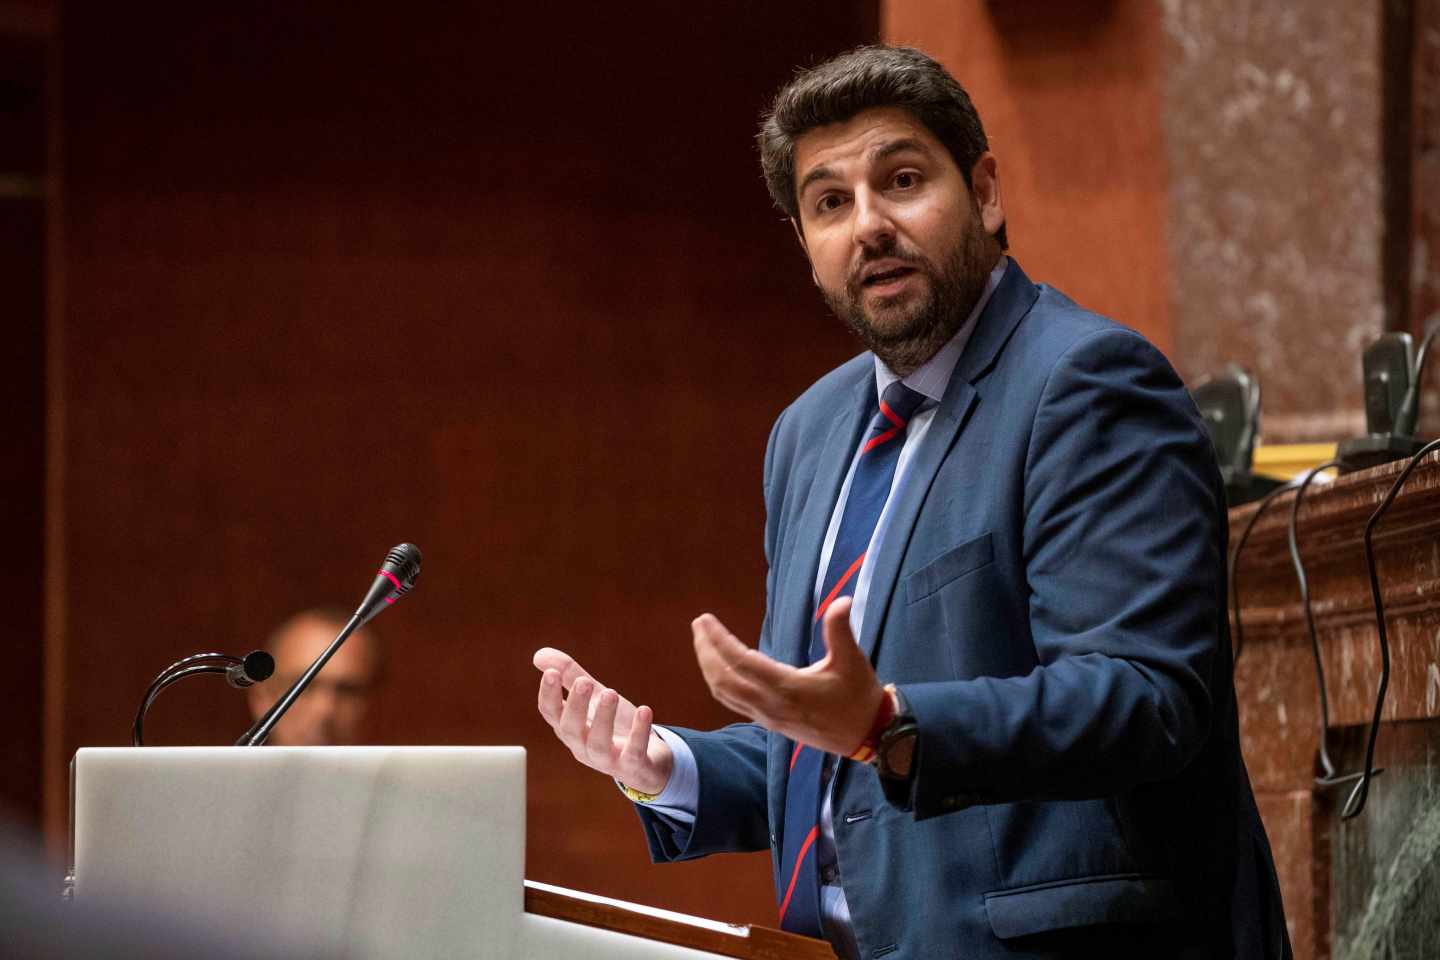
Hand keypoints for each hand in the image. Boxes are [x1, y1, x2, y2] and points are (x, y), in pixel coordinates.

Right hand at [533, 648, 673, 795]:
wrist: (647, 759)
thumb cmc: (614, 725)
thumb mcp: (594, 696)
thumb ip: (570, 676)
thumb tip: (539, 655)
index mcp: (570, 727)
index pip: (550, 713)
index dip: (548, 695)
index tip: (551, 673)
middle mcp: (583, 745)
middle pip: (570, 729)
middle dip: (575, 705)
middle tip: (583, 682)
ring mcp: (607, 759)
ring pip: (598, 744)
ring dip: (603, 718)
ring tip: (611, 693)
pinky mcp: (633, 766)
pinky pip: (634, 753)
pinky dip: (639, 733)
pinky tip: (644, 710)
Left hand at [691, 597, 883, 755]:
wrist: (867, 736)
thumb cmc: (859, 696)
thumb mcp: (853, 660)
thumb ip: (840, 630)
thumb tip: (843, 599)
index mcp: (788, 688)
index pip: (741, 662)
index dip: (719, 640)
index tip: (706, 619)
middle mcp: (771, 705)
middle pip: (724, 679)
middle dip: (705, 650)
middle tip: (698, 624)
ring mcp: (768, 717)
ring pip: (725, 693)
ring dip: (708, 666)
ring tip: (702, 641)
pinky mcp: (769, 722)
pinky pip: (733, 702)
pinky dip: (719, 682)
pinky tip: (718, 667)